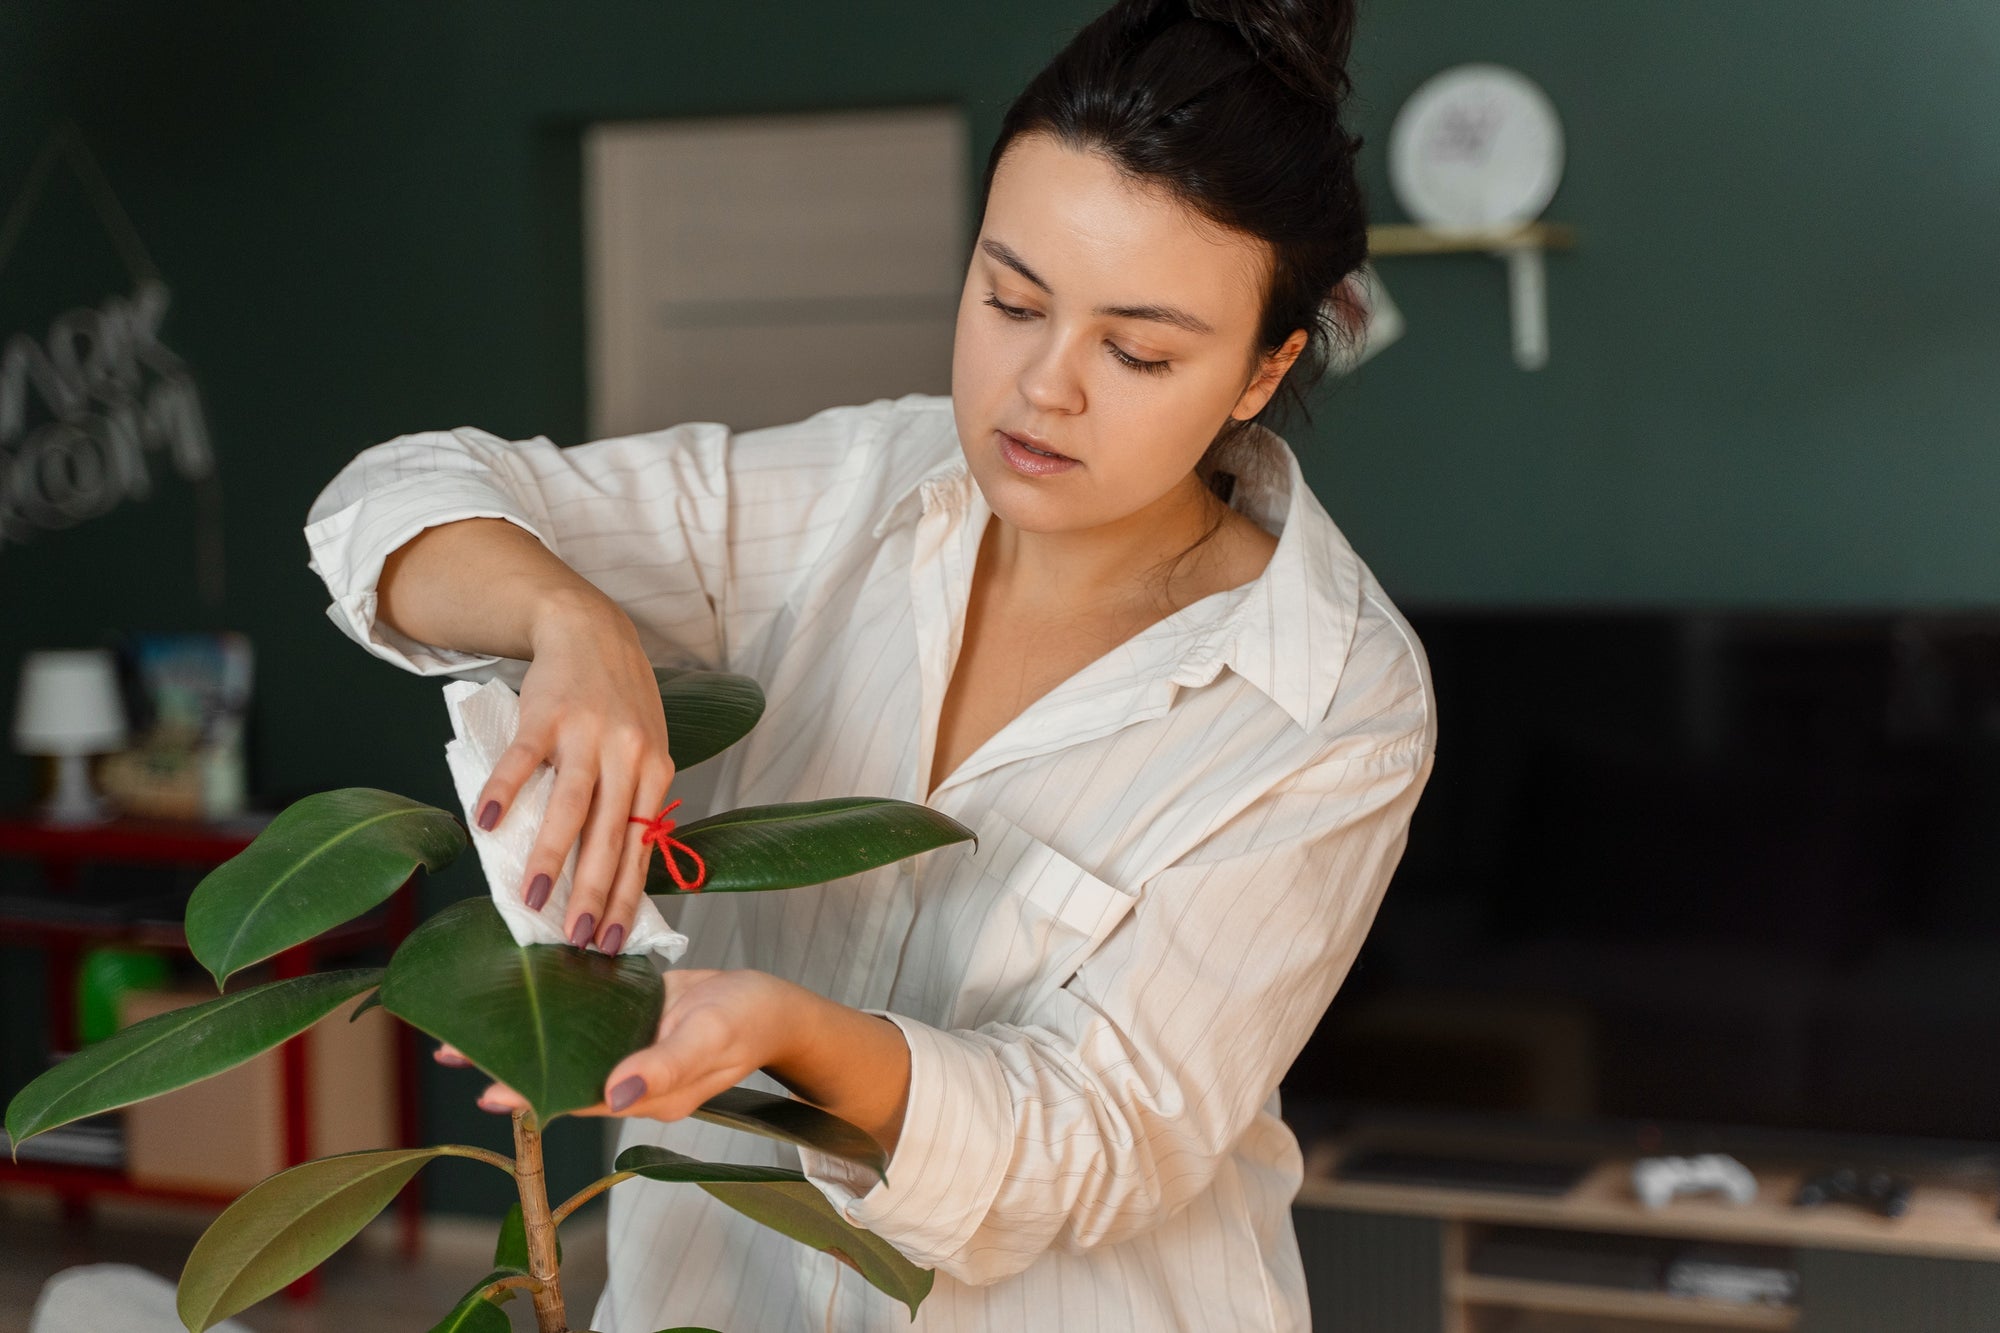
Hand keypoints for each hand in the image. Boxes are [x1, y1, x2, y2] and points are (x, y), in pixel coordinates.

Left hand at [449, 968, 796, 1118]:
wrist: (776, 1004)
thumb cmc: (750, 1020)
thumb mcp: (710, 1039)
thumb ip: (665, 1068)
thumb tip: (616, 1094)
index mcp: (648, 1094)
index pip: (578, 1098)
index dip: (532, 1095)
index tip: (487, 1092)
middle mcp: (630, 1077)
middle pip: (562, 1075)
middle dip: (509, 1066)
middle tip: (453, 1051)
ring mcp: (630, 1048)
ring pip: (568, 1046)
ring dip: (525, 1036)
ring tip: (474, 1024)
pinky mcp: (633, 1019)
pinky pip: (589, 1016)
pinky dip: (557, 1008)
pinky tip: (527, 993)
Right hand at [472, 593, 674, 954]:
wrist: (590, 630)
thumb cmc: (618, 704)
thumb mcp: (644, 751)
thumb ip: (632, 802)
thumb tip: (614, 876)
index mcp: (655, 771)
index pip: (641, 846)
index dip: (625, 897)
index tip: (611, 941)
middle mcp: (629, 754)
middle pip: (611, 834)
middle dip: (594, 891)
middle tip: (577, 937)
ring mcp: (588, 733)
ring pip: (572, 803)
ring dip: (552, 854)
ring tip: (533, 896)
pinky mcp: (546, 714)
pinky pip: (524, 758)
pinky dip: (507, 789)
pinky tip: (489, 823)